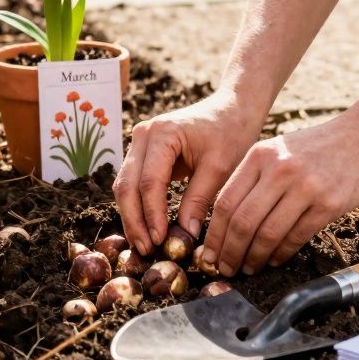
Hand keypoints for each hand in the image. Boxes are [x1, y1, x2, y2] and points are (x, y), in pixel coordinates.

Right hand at [113, 92, 261, 255]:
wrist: (233, 109)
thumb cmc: (231, 133)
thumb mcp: (220, 167)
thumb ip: (199, 199)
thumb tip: (185, 234)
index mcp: (162, 133)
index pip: (149, 182)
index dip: (152, 214)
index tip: (160, 241)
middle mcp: (143, 135)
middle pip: (128, 185)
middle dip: (135, 220)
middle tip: (146, 250)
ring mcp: (140, 143)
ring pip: (125, 186)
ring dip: (132, 217)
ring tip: (144, 245)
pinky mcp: (144, 153)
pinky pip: (134, 183)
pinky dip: (138, 206)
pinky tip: (146, 229)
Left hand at [201, 111, 358, 276]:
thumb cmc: (318, 147)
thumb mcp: (279, 149)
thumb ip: (253, 178)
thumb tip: (226, 221)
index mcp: (259, 155)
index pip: (224, 203)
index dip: (214, 235)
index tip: (209, 253)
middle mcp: (279, 169)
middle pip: (242, 222)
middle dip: (229, 252)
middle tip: (225, 269)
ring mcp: (305, 187)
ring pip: (267, 234)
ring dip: (254, 258)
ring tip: (249, 268)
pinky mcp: (328, 204)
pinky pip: (296, 237)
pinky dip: (280, 254)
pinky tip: (274, 260)